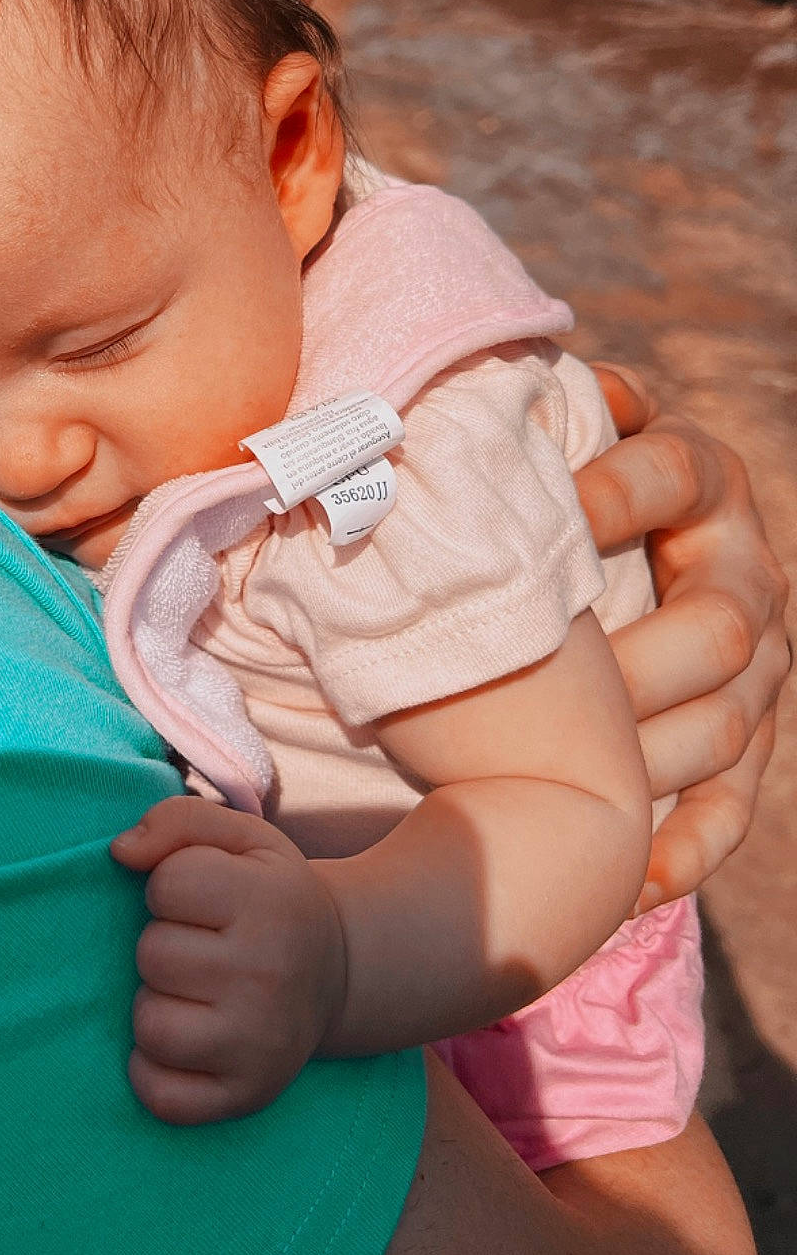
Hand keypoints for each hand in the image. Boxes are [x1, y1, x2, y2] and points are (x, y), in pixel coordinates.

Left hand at [110, 796, 345, 1125]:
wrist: (339, 971)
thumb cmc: (269, 896)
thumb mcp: (239, 837)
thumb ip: (175, 820)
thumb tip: (121, 852)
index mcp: (270, 902)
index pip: (166, 883)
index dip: (170, 885)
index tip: (203, 898)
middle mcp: (270, 975)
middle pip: (153, 954)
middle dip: (165, 944)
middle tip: (203, 947)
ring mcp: (261, 1044)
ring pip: (150, 1025)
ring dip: (158, 1004)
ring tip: (195, 992)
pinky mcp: (247, 1095)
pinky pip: (160, 1095)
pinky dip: (154, 1071)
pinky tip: (184, 1040)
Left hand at [582, 366, 790, 909]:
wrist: (616, 543)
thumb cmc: (554, 485)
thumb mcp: (561, 438)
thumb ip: (538, 409)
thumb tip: (496, 372)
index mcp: (700, 477)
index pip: (680, 470)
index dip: (624, 488)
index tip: (560, 509)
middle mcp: (744, 568)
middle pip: (724, 625)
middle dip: (642, 662)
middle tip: (562, 689)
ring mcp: (758, 660)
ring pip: (733, 723)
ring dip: (657, 762)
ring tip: (577, 796)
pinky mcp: (745, 736)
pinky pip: (733, 803)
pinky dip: (689, 844)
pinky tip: (638, 882)